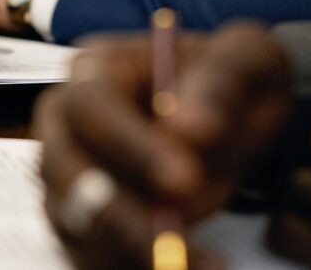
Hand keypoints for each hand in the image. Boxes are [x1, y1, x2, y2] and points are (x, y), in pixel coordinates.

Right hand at [34, 24, 292, 269]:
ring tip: (198, 262)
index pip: (92, 104)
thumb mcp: (248, 61)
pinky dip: (130, 265)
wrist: (231, 121)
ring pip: (70, 216)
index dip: (128, 143)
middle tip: (176, 241)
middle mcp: (65, 118)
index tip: (182, 178)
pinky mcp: (76, 214)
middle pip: (63, 166)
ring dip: (127, 246)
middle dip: (116, 210)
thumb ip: (221, 84)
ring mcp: (64, 169)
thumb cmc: (233, 81)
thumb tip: (186, 129)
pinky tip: (186, 265)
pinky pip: (85, 250)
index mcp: (96, 68)